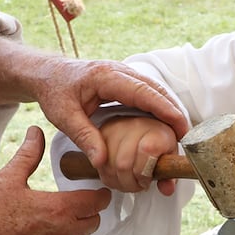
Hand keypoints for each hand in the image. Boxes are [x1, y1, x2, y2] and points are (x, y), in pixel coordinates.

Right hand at [0, 126, 112, 234]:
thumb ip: (28, 154)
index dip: (100, 194)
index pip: (98, 201)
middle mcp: (65, 234)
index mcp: (60, 209)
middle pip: (94, 221)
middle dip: (89, 211)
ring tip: (59, 219)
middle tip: (76, 203)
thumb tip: (36, 131)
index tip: (96, 190)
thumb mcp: (9, 179)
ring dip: (77, 230)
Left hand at [33, 58, 188, 169]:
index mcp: (106, 77)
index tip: (180, 126)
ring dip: (169, 109)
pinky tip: (166, 124)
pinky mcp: (124, 81)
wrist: (47, 74)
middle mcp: (119, 71)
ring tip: (181, 133)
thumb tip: (102, 162)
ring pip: (155, 90)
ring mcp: (124, 74)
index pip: (143, 92)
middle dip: (174, 111)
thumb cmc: (54, 93)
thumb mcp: (64, 117)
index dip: (164, 108)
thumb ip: (84, 137)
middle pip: (155, 89)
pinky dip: (160, 107)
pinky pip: (148, 93)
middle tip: (187, 136)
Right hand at [92, 116, 183, 196]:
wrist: (146, 125)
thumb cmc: (159, 141)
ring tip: (129, 182)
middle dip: (131, 183)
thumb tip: (167, 189)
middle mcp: (134, 125)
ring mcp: (115, 129)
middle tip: (138, 185)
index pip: (146, 151)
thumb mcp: (170, 157)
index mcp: (155, 130)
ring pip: (110, 167)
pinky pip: (99, 165)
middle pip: (123, 164)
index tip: (146, 181)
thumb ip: (170, 175)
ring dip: (119, 182)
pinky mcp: (101, 135)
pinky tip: (118, 176)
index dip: (144, 173)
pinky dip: (108, 177)